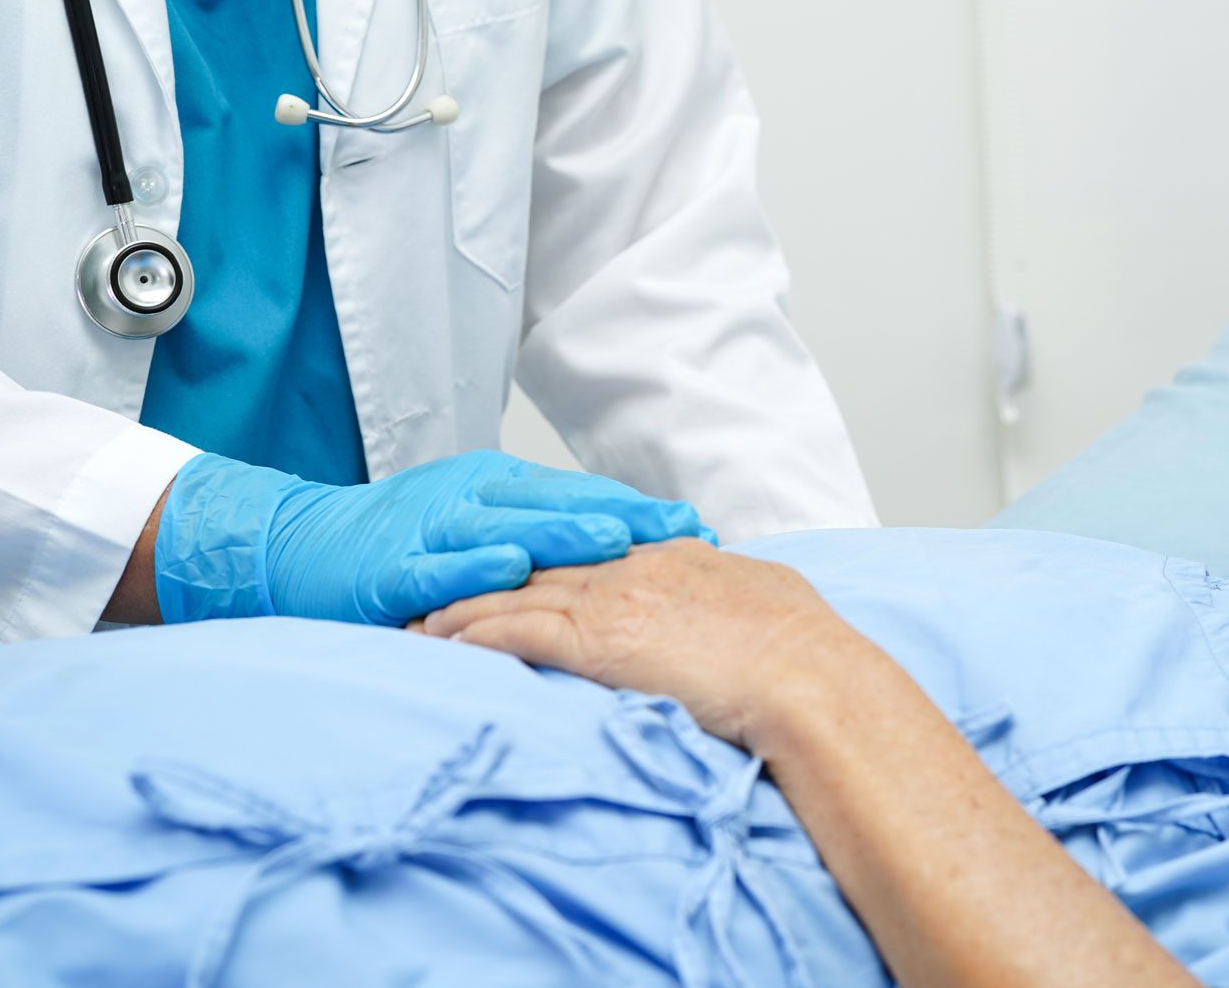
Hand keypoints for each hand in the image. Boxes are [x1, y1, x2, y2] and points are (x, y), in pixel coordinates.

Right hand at [152, 451, 716, 626]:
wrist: (294, 546)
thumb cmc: (397, 539)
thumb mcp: (473, 526)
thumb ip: (534, 534)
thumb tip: (617, 554)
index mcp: (496, 486)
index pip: (580, 494)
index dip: (638, 510)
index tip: (697, 524)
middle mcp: (470, 498)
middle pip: (557, 503)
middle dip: (623, 517)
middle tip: (682, 530)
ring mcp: (429, 529)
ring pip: (505, 526)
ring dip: (564, 531)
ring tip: (619, 538)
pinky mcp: (390, 567)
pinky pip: (438, 567)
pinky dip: (475, 565)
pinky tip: (514, 566)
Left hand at [422, 541, 878, 749]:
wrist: (809, 676)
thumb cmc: (806, 654)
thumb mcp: (771, 605)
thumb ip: (738, 600)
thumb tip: (738, 612)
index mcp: (675, 560)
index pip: (595, 552)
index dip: (550, 557)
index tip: (518, 566)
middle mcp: (635, 568)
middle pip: (544, 561)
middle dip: (490, 569)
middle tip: (443, 579)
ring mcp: (614, 599)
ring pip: (516, 590)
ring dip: (463, 601)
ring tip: (419, 614)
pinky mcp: (596, 639)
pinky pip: (514, 631)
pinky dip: (470, 634)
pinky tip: (436, 641)